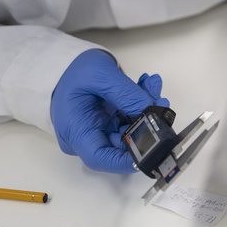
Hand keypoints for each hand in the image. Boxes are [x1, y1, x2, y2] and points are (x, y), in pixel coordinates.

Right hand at [51, 49, 167, 173]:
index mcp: (75, 129)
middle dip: (145, 124)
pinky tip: (147, 87)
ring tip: (152, 86)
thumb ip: (126, 94)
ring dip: (146, 110)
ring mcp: (98, 130)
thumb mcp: (100, 74)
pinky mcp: (108, 123)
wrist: (66, 66)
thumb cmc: (73, 71)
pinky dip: (140, 105)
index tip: (152, 148)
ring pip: (130, 130)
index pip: (100, 157)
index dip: (126, 160)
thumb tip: (152, 111)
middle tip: (160, 102)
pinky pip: (130, 120)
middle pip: (122, 143)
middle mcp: (86, 136)